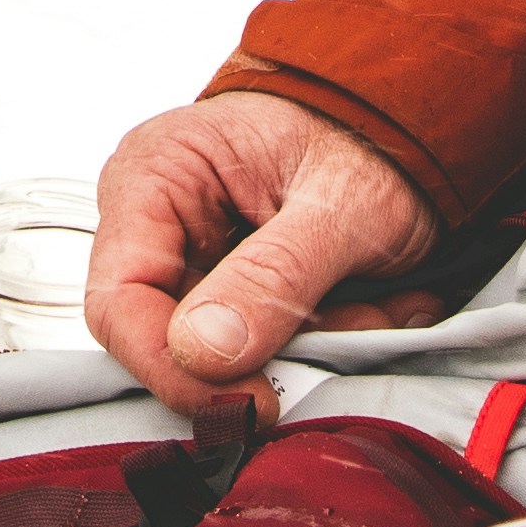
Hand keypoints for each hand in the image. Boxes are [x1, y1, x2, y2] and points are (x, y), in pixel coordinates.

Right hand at [85, 89, 435, 412]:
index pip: (119, 302)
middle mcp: (158, 222)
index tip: (251, 403)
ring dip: (308, 350)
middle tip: (348, 336)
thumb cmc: (369, 138)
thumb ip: (272, 275)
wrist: (406, 124)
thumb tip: (200, 351)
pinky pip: (263, 349)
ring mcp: (196, 259)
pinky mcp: (236, 291)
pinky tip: (371, 305)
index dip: (173, 370)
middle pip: (171, 340)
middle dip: (266, 358)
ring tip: (376, 307)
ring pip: (226, 357)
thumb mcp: (340, 204)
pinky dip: (322, 342)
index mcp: (154, 177)